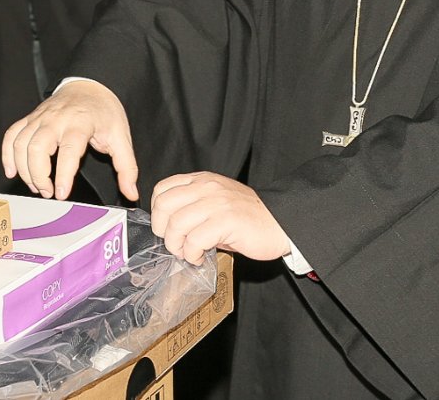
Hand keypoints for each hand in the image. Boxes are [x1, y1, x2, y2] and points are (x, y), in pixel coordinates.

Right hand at [2, 79, 138, 200]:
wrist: (90, 85)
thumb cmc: (104, 111)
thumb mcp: (121, 136)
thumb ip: (126, 166)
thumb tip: (131, 192)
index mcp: (80, 122)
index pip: (69, 149)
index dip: (63, 173)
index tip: (61, 193)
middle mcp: (56, 119)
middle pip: (37, 147)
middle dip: (38, 175)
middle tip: (49, 192)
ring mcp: (39, 118)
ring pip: (20, 144)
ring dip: (24, 169)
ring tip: (37, 186)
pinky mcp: (29, 119)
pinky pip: (11, 135)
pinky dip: (7, 154)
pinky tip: (12, 171)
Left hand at [150, 172, 290, 265]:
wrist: (280, 223)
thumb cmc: (248, 217)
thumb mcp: (217, 202)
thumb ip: (193, 206)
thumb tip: (168, 228)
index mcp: (202, 181)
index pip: (162, 189)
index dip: (157, 213)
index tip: (166, 229)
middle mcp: (207, 188)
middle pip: (164, 206)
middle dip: (163, 231)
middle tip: (175, 244)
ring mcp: (217, 203)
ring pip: (177, 224)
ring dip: (177, 246)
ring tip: (189, 254)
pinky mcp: (226, 221)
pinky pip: (195, 240)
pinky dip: (192, 254)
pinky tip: (201, 258)